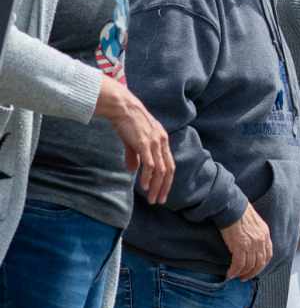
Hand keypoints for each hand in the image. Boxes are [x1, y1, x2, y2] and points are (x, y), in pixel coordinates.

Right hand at [95, 75, 173, 204]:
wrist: (122, 106)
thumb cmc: (126, 122)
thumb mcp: (133, 140)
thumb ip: (135, 156)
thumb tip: (133, 171)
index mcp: (162, 140)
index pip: (169, 164)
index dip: (167, 180)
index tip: (162, 193)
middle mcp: (161, 141)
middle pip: (168, 170)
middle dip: (164, 187)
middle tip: (159, 201)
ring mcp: (154, 142)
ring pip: (160, 170)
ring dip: (157, 186)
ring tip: (151, 198)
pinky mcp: (144, 142)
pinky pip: (150, 164)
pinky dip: (149, 177)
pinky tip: (145, 186)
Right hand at [220, 203, 272, 280]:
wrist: (231, 207)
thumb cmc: (240, 212)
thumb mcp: (255, 223)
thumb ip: (257, 234)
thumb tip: (252, 245)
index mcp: (265, 234)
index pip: (268, 255)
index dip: (262, 265)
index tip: (255, 269)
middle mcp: (260, 240)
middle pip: (259, 263)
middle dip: (252, 273)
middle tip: (245, 277)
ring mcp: (251, 244)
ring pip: (249, 266)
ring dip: (242, 274)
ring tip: (236, 276)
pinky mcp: (240, 246)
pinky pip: (238, 264)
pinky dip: (234, 271)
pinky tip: (230, 274)